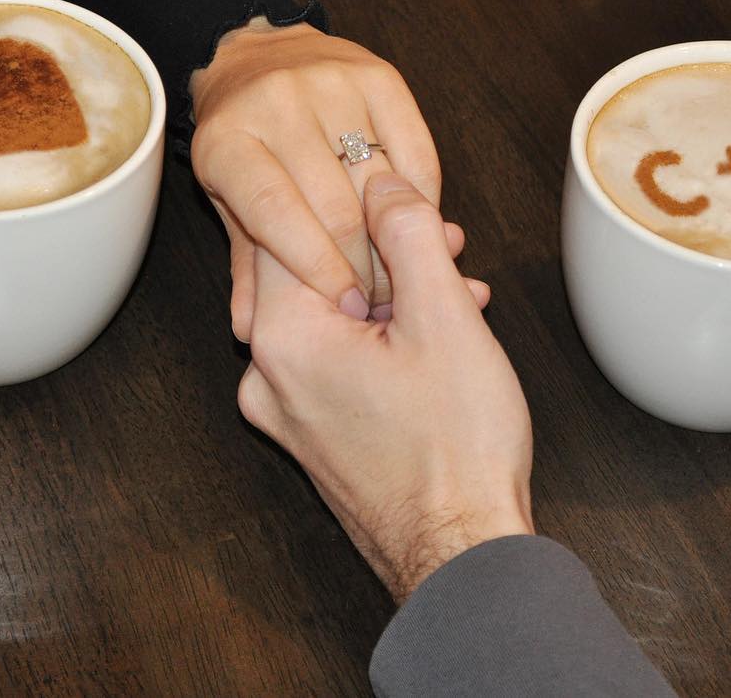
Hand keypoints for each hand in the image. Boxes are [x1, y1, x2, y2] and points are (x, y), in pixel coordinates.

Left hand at [190, 20, 439, 339]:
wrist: (259, 57)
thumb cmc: (245, 146)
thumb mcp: (231, 204)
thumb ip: (250, 267)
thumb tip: (251, 333)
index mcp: (227, 142)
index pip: (275, 210)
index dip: (315, 266)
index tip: (346, 307)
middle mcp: (275, 102)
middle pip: (334, 203)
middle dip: (363, 267)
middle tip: (379, 305)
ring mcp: (329, 82)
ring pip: (379, 184)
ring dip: (398, 242)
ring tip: (404, 279)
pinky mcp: (379, 74)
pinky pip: (416, 153)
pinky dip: (423, 200)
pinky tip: (419, 231)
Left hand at [238, 172, 531, 603]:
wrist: (462, 553)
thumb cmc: (455, 449)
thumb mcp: (443, 315)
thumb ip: (405, 230)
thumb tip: (379, 177)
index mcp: (283, 338)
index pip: (290, 226)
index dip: (354, 198)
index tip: (401, 192)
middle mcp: (267, 374)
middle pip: (313, 271)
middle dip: (382, 246)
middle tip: (443, 240)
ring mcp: (287, 410)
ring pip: (332, 315)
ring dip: (393, 292)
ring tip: (459, 288)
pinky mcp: (313, 433)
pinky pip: (337, 358)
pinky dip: (383, 337)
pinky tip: (441, 334)